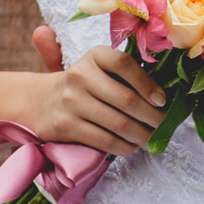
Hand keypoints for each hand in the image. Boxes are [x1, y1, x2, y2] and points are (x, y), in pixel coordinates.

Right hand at [18, 30, 164, 153]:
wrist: (39, 101)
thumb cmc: (82, 86)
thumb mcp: (97, 69)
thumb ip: (125, 74)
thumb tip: (164, 94)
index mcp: (94, 56)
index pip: (124, 64)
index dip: (147, 84)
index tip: (162, 100)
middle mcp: (80, 75)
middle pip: (126, 99)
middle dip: (152, 117)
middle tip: (164, 126)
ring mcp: (71, 101)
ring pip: (118, 123)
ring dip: (141, 135)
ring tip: (151, 138)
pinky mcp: (65, 125)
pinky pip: (104, 140)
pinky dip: (124, 146)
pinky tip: (131, 146)